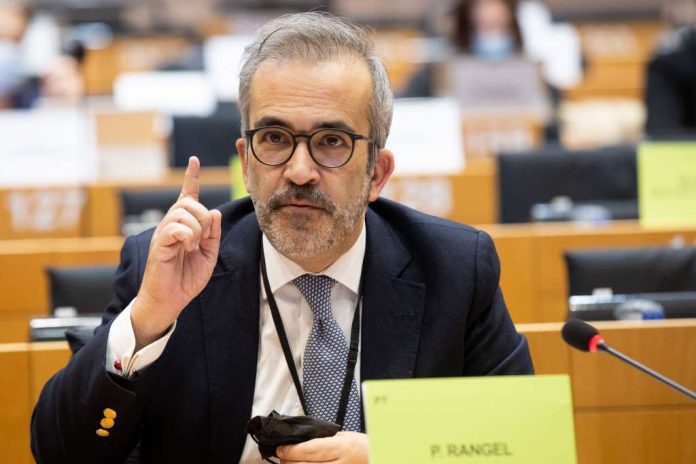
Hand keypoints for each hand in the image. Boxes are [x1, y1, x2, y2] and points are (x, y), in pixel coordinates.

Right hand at [131, 156, 222, 348]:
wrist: (170, 301)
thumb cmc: (185, 279)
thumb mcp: (208, 255)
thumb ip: (213, 235)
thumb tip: (216, 213)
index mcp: (183, 226)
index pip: (187, 196)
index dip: (191, 178)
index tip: (194, 160)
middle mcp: (171, 225)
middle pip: (190, 203)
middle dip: (204, 217)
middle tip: (203, 239)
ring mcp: (163, 233)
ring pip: (184, 212)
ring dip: (196, 229)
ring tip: (193, 246)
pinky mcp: (159, 244)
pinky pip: (176, 227)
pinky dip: (187, 236)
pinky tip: (186, 248)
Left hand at [276, 431, 368, 463]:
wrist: (376, 457)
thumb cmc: (360, 447)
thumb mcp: (343, 437)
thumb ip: (322, 439)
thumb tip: (298, 440)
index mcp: (341, 448)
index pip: (309, 451)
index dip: (291, 451)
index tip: (281, 448)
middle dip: (288, 461)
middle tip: (283, 455)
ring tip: (289, 462)